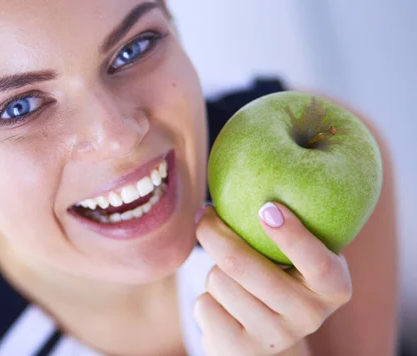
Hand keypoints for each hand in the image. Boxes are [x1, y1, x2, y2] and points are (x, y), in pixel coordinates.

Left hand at [194, 202, 352, 355]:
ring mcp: (274, 336)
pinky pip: (205, 305)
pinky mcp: (239, 350)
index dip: (292, 235)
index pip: (317, 262)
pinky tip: (224, 305)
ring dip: (214, 271)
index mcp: (333, 287)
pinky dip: (206, 298)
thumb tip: (237, 178)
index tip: (267, 207)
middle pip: (243, 265)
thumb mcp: (298, 258)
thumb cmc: (281, 279)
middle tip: (205, 215)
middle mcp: (310, 316)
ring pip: (219, 281)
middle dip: (214, 232)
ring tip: (232, 278)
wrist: (267, 342)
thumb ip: (286, 228)